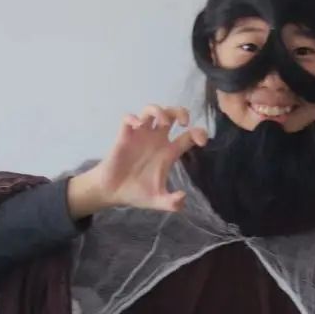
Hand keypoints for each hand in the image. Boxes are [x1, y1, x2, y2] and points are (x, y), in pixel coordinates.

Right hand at [68, 104, 207, 216]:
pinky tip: (137, 125)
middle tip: (184, 122)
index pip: (189, 135)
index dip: (198, 133)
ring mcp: (140, 136)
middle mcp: (157, 140)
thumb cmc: (137, 193)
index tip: (202, 141)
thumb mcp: (158, 201)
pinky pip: (128, 118)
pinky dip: (133, 118)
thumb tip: (183, 197)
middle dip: (180, 112)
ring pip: (151, 111)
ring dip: (159, 111)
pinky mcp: (124, 136)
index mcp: (169, 152)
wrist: (113, 194)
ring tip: (163, 121)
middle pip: (172, 115)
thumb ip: (172, 203)